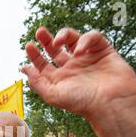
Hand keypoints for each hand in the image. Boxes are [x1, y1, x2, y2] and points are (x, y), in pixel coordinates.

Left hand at [21, 27, 135, 136]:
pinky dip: (85, 39)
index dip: (35, 55)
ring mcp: (87, 58)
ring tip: (58, 41)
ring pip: (72, 39)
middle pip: (55, 48)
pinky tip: (80, 50)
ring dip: (63, 35)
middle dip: (46, 39)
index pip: (43, 63)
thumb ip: (37, 82)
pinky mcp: (103, 51)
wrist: (111, 103)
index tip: (29, 46)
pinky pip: (92, 37)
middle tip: (39, 32)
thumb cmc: (82, 103)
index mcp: (60, 79)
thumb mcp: (53, 94)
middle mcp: (72, 68)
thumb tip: (24, 69)